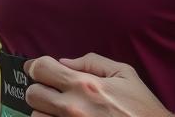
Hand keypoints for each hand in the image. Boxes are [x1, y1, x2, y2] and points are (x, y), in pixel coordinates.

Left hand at [23, 52, 174, 116]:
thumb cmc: (141, 107)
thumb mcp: (124, 74)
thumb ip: (92, 63)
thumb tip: (64, 62)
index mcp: (86, 85)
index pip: (42, 68)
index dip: (35, 66)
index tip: (36, 69)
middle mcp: (74, 107)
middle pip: (33, 94)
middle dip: (39, 89)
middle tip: (49, 90)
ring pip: (37, 116)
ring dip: (45, 111)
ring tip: (58, 110)